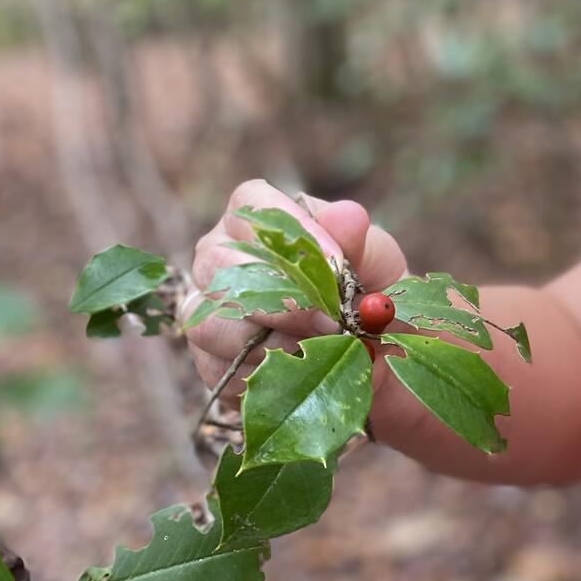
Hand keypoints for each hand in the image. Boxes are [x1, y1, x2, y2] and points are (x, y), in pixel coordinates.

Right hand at [182, 180, 408, 405]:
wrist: (367, 350)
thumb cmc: (365, 288)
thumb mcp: (374, 260)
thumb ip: (358, 238)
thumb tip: (346, 215)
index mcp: (257, 222)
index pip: (251, 207)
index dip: (291, 232)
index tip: (337, 262)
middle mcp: (219, 259)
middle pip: (218, 265)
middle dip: (281, 296)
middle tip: (332, 320)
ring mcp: (206, 311)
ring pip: (211, 322)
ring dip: (272, 340)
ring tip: (321, 348)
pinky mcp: (208, 361)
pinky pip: (220, 369)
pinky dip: (266, 373)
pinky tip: (302, 371)